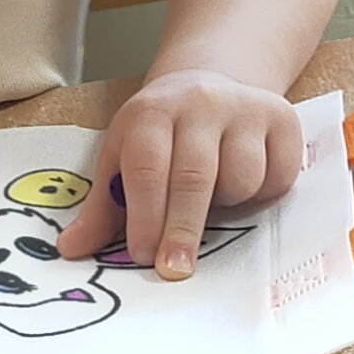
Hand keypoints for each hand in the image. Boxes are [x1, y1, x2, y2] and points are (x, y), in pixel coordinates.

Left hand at [86, 68, 299, 277]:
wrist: (209, 84)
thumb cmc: (159, 134)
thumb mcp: (122, 159)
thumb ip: (102, 208)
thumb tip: (71, 250)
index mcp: (152, 111)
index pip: (147, 166)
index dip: (146, 215)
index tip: (144, 254)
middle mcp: (200, 103)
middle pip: (194, 175)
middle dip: (183, 228)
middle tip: (175, 268)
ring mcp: (245, 108)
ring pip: (241, 178)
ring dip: (228, 205)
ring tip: (212, 199)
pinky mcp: (283, 120)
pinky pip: (277, 176)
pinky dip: (262, 193)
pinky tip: (244, 186)